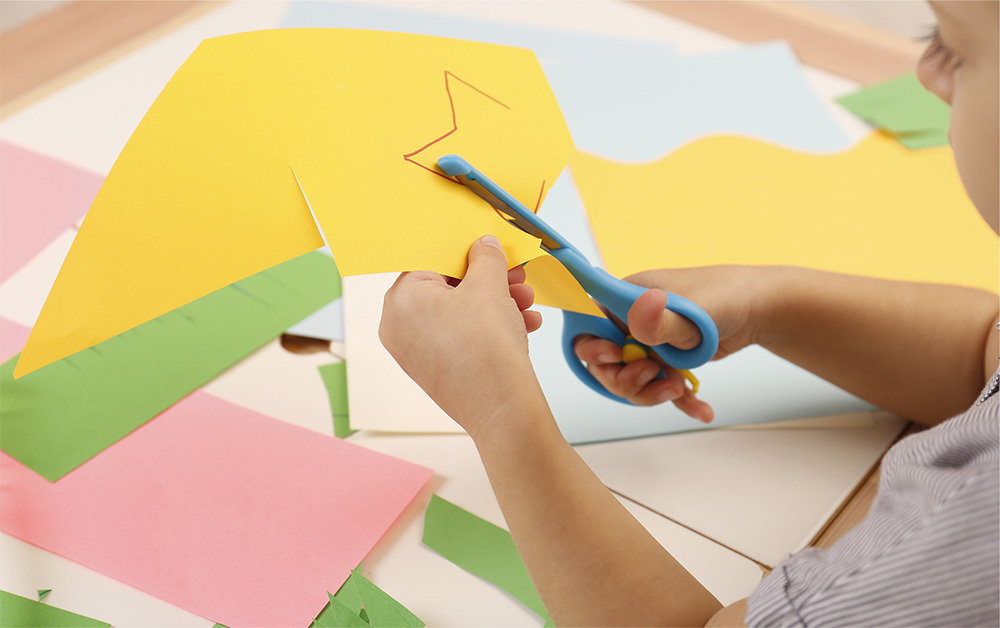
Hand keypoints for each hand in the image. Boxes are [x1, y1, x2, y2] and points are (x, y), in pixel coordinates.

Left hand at [379, 235, 544, 436]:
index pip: (432, 261)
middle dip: (488, 282)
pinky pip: (460, 337)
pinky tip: (523, 325)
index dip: (467, 254)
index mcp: (400, 300)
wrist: (502, 409)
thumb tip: (483, 246)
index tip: (491, 253)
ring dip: (496, 304)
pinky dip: (489, 328)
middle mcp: (398, 326)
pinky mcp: (434, 370)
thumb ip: (485, 258)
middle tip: (515, 277)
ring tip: (526, 303)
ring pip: (458, 314)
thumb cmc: (487, 349)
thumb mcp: (489, 286)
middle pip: (447, 288)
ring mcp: (414, 352)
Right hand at [574, 266, 775, 420]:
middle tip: (653, 376)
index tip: (614, 357)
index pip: (588, 324)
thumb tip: (639, 311)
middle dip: (625, 379)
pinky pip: (660, 386)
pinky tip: (701, 409)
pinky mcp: (667, 359)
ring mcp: (648, 342)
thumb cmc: (726, 296)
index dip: (592, 347)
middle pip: (606, 361)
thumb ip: (662, 321)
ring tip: (679, 389)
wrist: (761, 309)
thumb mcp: (693, 312)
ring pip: (631, 380)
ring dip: (651, 393)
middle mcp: (631, 320)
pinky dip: (678, 400)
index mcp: (625, 298)